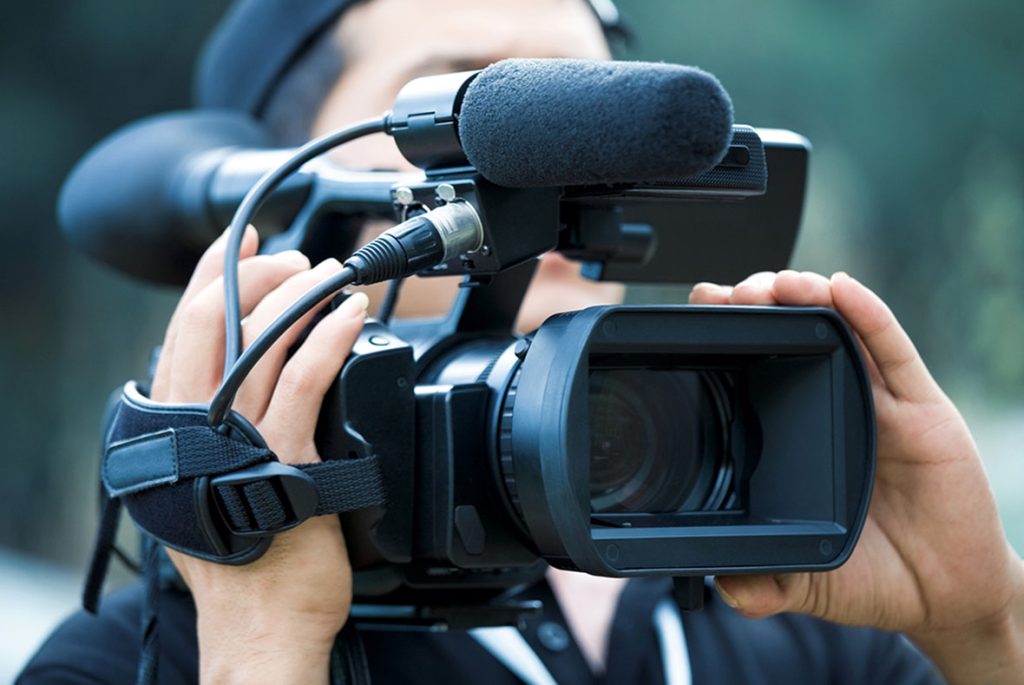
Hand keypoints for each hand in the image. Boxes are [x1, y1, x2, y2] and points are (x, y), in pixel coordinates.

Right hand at [150, 228, 368, 683]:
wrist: (264, 620)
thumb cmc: (248, 555)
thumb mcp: (214, 479)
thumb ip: (217, 427)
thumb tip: (244, 372)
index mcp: (175, 423)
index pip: (186, 327)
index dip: (216, 273)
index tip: (252, 243)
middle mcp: (194, 424)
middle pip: (212, 319)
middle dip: (258, 275)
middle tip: (298, 262)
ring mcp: (236, 439)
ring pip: (258, 341)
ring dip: (300, 296)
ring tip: (333, 276)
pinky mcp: (283, 458)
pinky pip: (302, 382)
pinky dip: (328, 339)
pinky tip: (350, 316)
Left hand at [691, 271, 1023, 682]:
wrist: (947, 598)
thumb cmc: (875, 576)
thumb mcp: (808, 581)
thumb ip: (767, 583)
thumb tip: (723, 587)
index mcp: (800, 437)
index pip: (757, 370)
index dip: (728, 338)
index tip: (698, 311)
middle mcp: (836, 408)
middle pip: (794, 336)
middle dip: (759, 304)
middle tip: (729, 294)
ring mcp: (879, 404)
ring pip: (840, 332)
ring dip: (806, 297)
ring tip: (776, 284)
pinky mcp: (923, 409)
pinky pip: (893, 352)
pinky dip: (868, 317)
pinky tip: (841, 291)